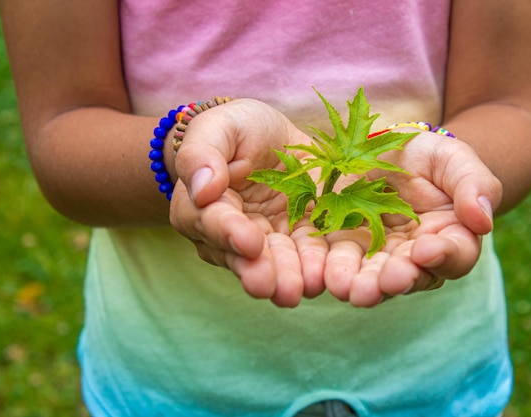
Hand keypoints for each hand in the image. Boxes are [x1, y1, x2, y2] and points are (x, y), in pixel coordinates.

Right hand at [169, 99, 328, 306]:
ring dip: (290, 278)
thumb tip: (202, 189)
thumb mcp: (218, 127)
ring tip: (304, 288)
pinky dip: (318, 267)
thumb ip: (201, 154)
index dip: (230, 232)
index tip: (250, 242)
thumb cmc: (236, 130)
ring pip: (276, 265)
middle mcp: (231, 235)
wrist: (268, 139)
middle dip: (261, 271)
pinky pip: (308, 257)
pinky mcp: (299, 242)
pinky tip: (328, 276)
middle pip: (244, 257)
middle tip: (275, 286)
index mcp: (202, 208)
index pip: (214, 222)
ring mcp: (267, 243)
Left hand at [322, 131, 502, 306]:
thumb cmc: (429, 156)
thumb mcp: (455, 159)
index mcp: (450, 237)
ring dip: (362, 284)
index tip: (426, 249)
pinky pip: (338, 263)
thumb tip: (483, 221)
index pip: (456, 254)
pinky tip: (320, 274)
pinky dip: (329, 269)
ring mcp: (378, 256)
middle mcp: (415, 257)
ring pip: (373, 277)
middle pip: (411, 275)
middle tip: (386, 282)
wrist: (386, 151)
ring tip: (348, 287)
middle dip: (397, 279)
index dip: (443, 255)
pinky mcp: (345, 248)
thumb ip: (474, 185)